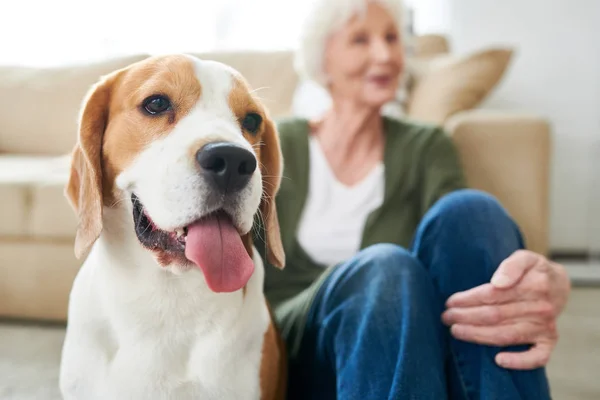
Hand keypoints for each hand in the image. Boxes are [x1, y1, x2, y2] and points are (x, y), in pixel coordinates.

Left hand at [441, 250, 570, 369]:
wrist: (558, 284)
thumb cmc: (534, 270)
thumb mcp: (525, 257)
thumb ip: (511, 265)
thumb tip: (498, 282)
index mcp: (533, 286)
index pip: (493, 295)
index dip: (468, 300)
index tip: (450, 302)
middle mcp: (540, 308)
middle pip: (495, 316)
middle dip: (466, 318)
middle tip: (446, 318)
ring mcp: (545, 327)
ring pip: (506, 335)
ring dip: (478, 336)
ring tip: (456, 332)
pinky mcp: (549, 341)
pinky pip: (537, 357)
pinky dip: (519, 361)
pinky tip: (498, 360)